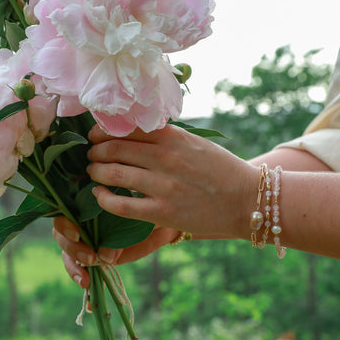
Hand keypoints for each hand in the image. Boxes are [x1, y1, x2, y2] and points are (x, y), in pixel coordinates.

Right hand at [52, 216, 177, 287]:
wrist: (162, 226)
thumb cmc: (148, 213)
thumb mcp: (139, 220)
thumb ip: (122, 234)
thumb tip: (104, 257)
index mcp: (90, 200)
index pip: (65, 208)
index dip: (65, 222)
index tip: (77, 234)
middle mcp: (83, 217)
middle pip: (60, 230)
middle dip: (70, 246)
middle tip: (89, 257)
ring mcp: (85, 236)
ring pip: (66, 247)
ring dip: (73, 262)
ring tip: (87, 275)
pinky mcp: (92, 253)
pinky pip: (77, 264)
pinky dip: (78, 274)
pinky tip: (85, 283)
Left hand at [87, 123, 257, 239]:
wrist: (247, 200)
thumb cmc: (222, 170)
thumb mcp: (196, 143)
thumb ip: (167, 137)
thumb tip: (134, 132)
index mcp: (174, 138)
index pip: (127, 127)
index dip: (103, 131)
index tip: (95, 136)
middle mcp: (166, 158)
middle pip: (115, 148)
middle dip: (96, 151)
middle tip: (91, 156)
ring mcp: (164, 186)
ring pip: (113, 173)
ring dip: (96, 171)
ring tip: (93, 172)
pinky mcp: (163, 212)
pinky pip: (121, 204)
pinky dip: (103, 198)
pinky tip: (99, 195)